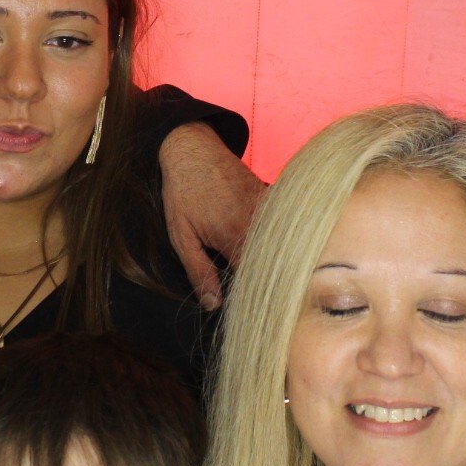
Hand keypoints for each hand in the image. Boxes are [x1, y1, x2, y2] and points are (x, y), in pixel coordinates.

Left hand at [158, 122, 266, 309]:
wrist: (193, 148)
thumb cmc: (183, 193)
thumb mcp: (182, 236)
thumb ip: (199, 271)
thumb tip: (213, 304)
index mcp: (234, 237)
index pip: (256, 280)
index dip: (257, 299)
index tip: (256, 316)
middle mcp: (257, 224)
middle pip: (276, 265)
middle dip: (273, 285)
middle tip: (270, 307)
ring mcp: (268, 209)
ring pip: (283, 246)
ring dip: (279, 262)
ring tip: (278, 283)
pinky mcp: (272, 198)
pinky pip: (283, 226)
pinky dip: (281, 240)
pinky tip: (278, 252)